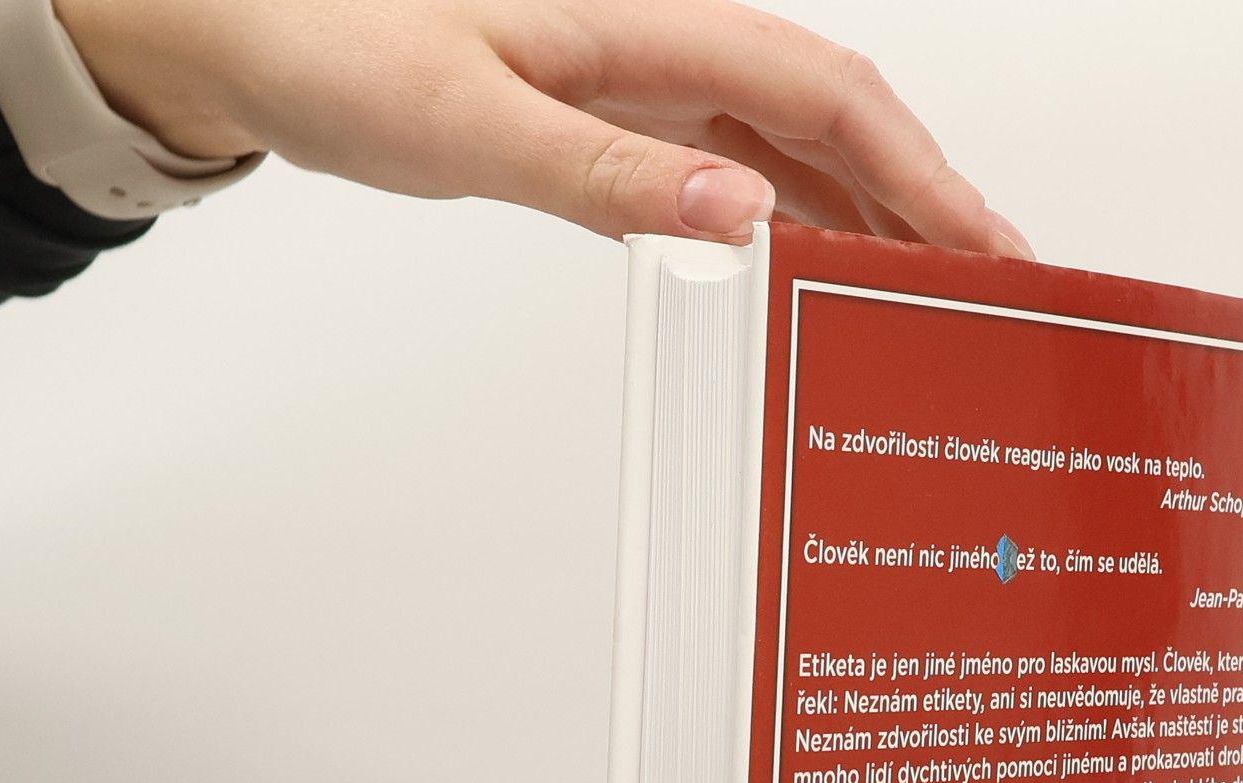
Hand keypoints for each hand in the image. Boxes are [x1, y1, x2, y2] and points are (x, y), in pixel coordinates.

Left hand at [28, 0, 1030, 250]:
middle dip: (923, 197)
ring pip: (786, 147)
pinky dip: (782, 222)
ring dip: (863, 217)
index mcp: (644, 23)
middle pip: (832, 117)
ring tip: (930, 295)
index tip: (987, 246)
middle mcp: (657, 44)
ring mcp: (633, 83)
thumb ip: (602, 172)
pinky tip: (812, 273)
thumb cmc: (331, 45)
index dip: (921, 170)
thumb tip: (740, 213)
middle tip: (997, 287)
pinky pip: (722, 170)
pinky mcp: (600, 121)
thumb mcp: (467, 118)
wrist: (245, 31)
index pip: (825, 94)